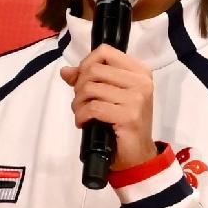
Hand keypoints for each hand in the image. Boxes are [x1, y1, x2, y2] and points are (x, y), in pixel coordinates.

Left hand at [65, 43, 160, 173]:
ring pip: (90, 88)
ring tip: (82, 113)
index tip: (83, 81)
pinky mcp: (129, 116)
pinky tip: (84, 123)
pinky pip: (93, 108)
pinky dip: (81, 116)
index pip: (105, 52)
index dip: (86, 64)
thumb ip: (89, 80)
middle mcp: (141, 82)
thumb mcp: (109, 96)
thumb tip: (65, 71)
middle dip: (79, 86)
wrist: (138, 155)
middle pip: (94, 69)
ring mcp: (137, 99)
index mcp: (140, 71)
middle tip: (81, 102)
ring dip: (78, 103)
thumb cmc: (124, 124)